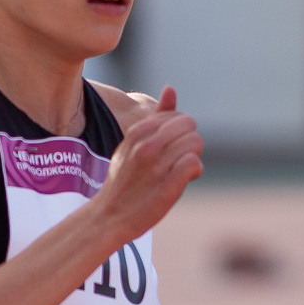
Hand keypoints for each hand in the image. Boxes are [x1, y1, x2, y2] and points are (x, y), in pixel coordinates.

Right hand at [93, 84, 201, 241]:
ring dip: (193, 157)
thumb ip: (156, 117)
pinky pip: (195, 163)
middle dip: (189, 142)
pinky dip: (194, 171)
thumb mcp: (133, 143)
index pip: (177, 116)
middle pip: (189, 126)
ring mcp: (156, 164)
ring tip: (179, 171)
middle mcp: (146, 144)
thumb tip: (171, 88)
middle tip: (177, 160)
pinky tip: (184, 180)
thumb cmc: (124, 180)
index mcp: (138, 131)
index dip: (179, 133)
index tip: (169, 150)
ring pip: (195, 143)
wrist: (108, 216)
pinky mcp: (167, 184)